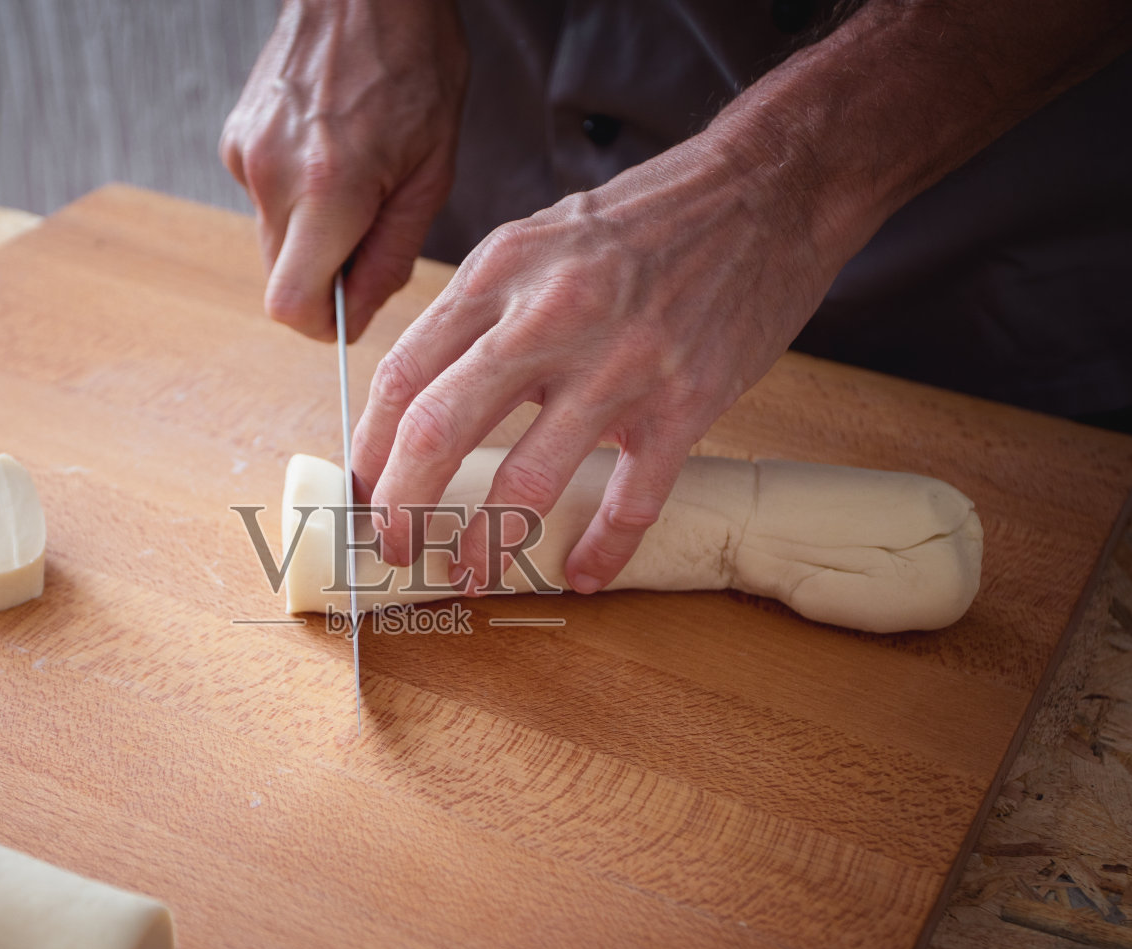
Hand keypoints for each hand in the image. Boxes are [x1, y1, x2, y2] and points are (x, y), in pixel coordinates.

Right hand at [219, 0, 467, 341]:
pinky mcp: (235, 139)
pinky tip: (329, 151)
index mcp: (328, 188)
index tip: (350, 312)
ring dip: (311, 234)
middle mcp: (273, 175)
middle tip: (370, 232)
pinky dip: (296, 196)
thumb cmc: (413, 63)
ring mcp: (246, 154)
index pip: (291, 305)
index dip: (322, 324)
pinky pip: (264, 199)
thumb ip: (392, 253)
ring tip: (355, 179)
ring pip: (273, 240)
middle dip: (324, 276)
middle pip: (281, 278)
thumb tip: (360, 312)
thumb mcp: (431, 170)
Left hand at [349, 129, 843, 593]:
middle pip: (440, 430)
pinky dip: (602, 549)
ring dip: (490, 544)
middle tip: (395, 547)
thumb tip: (422, 394)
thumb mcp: (537, 239)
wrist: (767, 188)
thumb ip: (480, 310)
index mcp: (499, 273)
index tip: (364, 492)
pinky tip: (581, 576)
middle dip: (403, 507)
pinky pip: (632, 499)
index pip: (403, 375)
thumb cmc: (647, 219)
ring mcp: (620, 364)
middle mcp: (548, 318)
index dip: (370, 449)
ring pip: (528, 481)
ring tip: (475, 574)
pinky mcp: (686, 401)